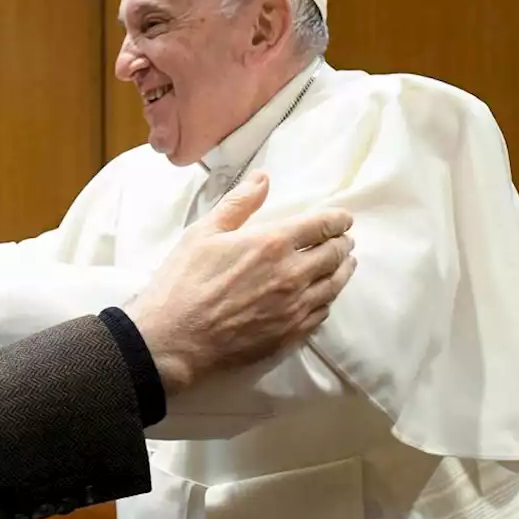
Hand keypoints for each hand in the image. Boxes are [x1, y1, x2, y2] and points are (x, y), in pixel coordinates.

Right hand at [129, 171, 355, 395]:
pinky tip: (322, 296)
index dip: (337, 219)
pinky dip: (328, 299)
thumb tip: (262, 178)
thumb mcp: (202, 234)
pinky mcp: (290, 335)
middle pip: (334, 255)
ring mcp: (294, 308)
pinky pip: (321, 313)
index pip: (321, 226)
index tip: (343, 218)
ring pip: (334, 285)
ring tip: (344, 264)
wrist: (174, 340)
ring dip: (342, 271)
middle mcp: (292, 275)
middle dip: (342, 243)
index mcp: (272, 244)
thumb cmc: (182, 283)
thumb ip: (237, 204)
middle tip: (343, 240)